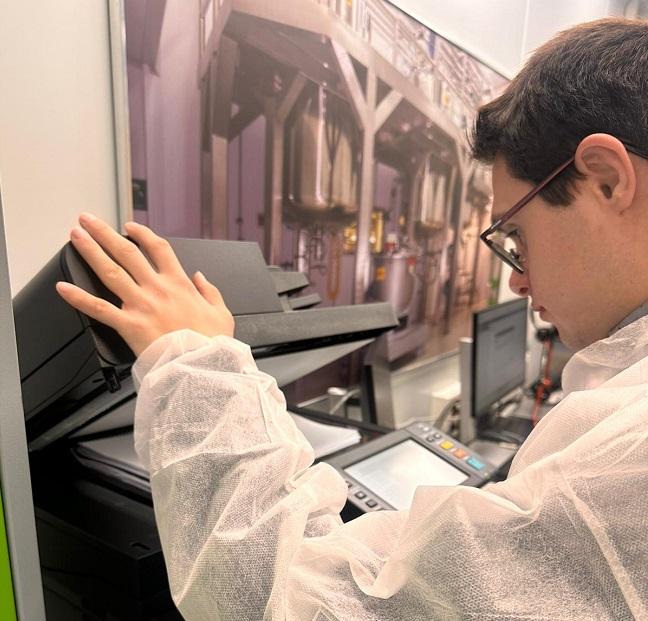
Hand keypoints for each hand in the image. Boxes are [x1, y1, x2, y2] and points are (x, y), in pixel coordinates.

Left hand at [56, 213, 234, 355]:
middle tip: (89, 220)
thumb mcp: (222, 313)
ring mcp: (140, 305)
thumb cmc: (211, 344)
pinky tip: (63, 287)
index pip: (158, 249)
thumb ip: (210, 291)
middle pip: (127, 252)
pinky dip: (78, 298)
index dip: (142, 234)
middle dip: (105, 233)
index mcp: (179, 285)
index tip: (130, 227)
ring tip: (76, 236)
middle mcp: (157, 289)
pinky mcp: (128, 325)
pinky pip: (98, 309)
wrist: (200, 367)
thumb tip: (201, 277)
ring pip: (110, 271)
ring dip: (91, 251)